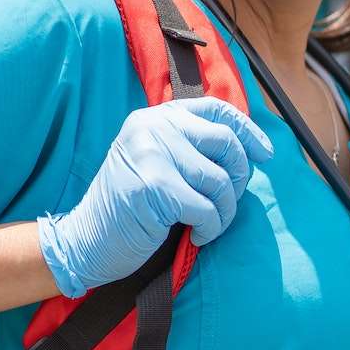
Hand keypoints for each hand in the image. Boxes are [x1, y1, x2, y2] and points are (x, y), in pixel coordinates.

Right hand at [36, 97, 274, 296]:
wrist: (84, 241)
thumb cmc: (127, 210)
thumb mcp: (154, 163)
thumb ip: (187, 147)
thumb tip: (246, 150)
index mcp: (154, 117)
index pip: (214, 109)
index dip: (247, 130)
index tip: (265, 154)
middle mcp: (152, 128)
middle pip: (226, 142)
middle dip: (239, 176)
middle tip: (228, 202)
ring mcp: (152, 155)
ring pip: (220, 180)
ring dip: (225, 211)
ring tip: (209, 226)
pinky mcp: (155, 187)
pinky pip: (208, 208)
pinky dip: (211, 228)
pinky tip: (196, 236)